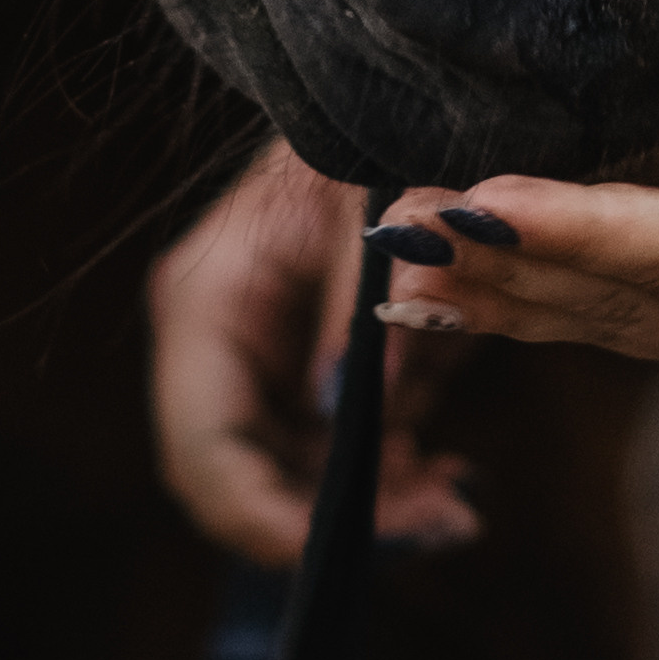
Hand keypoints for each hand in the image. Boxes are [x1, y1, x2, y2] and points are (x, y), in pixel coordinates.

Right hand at [147, 137, 480, 563]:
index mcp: (206, 302)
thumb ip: (357, 304)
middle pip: (247, 483)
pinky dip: (385, 474)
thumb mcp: (369, 209)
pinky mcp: (303, 375)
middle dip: (336, 524)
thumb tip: (342, 406)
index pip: (206, 449)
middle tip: (439, 526)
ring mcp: (257, 365)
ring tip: (453, 504)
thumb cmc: (374, 140)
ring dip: (371, 507)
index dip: (267, 520)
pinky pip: (332, 457)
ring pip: (294, 483)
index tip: (356, 549)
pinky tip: (442, 473)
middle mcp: (216, 344)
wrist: (393, 110)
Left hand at [370, 0, 658, 379]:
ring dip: (490, 288)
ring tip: (383, 254)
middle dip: (496, 264)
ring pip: (599, 313)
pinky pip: (614, 299)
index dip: (573, 233)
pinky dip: (528, 289)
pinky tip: (449, 281)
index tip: (474, 206)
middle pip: (616, 297)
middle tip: (381, 223)